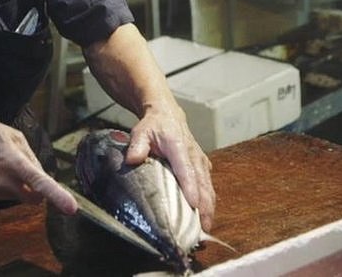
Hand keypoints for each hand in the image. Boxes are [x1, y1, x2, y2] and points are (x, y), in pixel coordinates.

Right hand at [0, 115, 77, 214]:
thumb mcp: (13, 136)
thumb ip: (31, 157)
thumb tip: (42, 176)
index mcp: (14, 162)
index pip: (39, 182)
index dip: (57, 196)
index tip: (71, 208)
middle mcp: (3, 181)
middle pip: (33, 198)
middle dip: (37, 191)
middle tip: (26, 172)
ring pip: (17, 197)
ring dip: (17, 186)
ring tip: (1, 165)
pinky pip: (2, 197)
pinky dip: (2, 188)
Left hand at [125, 105, 215, 230]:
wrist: (167, 114)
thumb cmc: (153, 126)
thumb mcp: (141, 132)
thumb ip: (137, 146)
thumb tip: (132, 159)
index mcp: (178, 146)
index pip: (186, 169)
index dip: (190, 187)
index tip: (194, 204)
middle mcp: (193, 154)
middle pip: (201, 181)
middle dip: (204, 204)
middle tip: (203, 225)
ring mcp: (200, 160)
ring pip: (208, 185)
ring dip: (209, 205)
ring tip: (206, 226)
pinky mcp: (203, 165)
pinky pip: (208, 184)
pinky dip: (209, 200)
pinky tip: (206, 216)